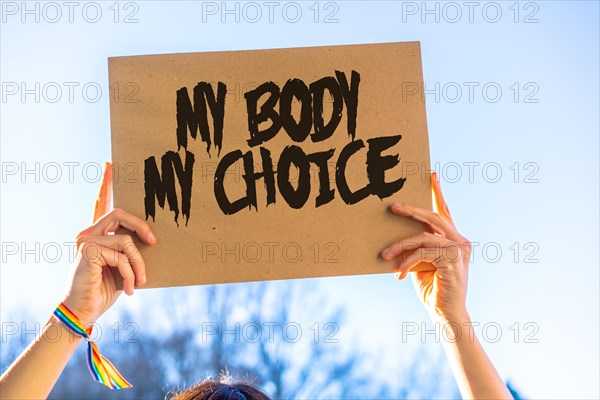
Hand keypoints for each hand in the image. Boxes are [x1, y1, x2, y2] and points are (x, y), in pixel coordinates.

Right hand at [62, 162, 155, 325]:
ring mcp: (86, 241)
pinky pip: (123, 256)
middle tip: (153, 242)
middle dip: (143, 227)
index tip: (111, 165)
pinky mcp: (89, 251)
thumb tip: (150, 238)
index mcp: (96, 234)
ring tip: (139, 282)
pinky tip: (128, 288)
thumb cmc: (105, 290)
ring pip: (127, 241)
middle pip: (121, 214)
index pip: (101, 204)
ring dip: (138, 264)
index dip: (106, 184)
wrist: (85, 312)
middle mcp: (88, 233)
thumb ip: (129, 248)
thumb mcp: (122, 265)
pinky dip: (130, 273)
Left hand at [381, 172, 471, 321]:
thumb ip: (417, 248)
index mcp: (454, 240)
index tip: (431, 174)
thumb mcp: (421, 264)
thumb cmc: (433, 289)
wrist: (446, 314)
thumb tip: (397, 236)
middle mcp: (460, 242)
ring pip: (424, 236)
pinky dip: (408, 261)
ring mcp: (459, 250)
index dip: (438, 193)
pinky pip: (423, 252)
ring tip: (385, 254)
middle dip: (412, 210)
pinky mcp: (453, 260)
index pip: (445, 212)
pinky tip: (399, 273)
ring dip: (401, 245)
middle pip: (433, 217)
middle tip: (393, 206)